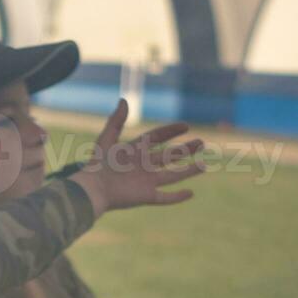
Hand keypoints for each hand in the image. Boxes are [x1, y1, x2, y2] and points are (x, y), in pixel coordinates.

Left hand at [67, 99, 204, 216]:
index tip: (185, 126)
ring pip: (172, 176)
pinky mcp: (146, 196)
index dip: (170, 131)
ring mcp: (146, 182)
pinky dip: (178, 197)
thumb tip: (124, 100)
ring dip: (188, 171)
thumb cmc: (96, 164)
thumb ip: (116, 120)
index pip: (156, 138)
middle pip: (169, 156)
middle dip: (185, 150)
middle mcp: (143, 166)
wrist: (92, 188)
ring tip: (204, 165)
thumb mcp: (106, 138)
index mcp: (134, 151)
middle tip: (202, 143)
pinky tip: (190, 194)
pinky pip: (165, 197)